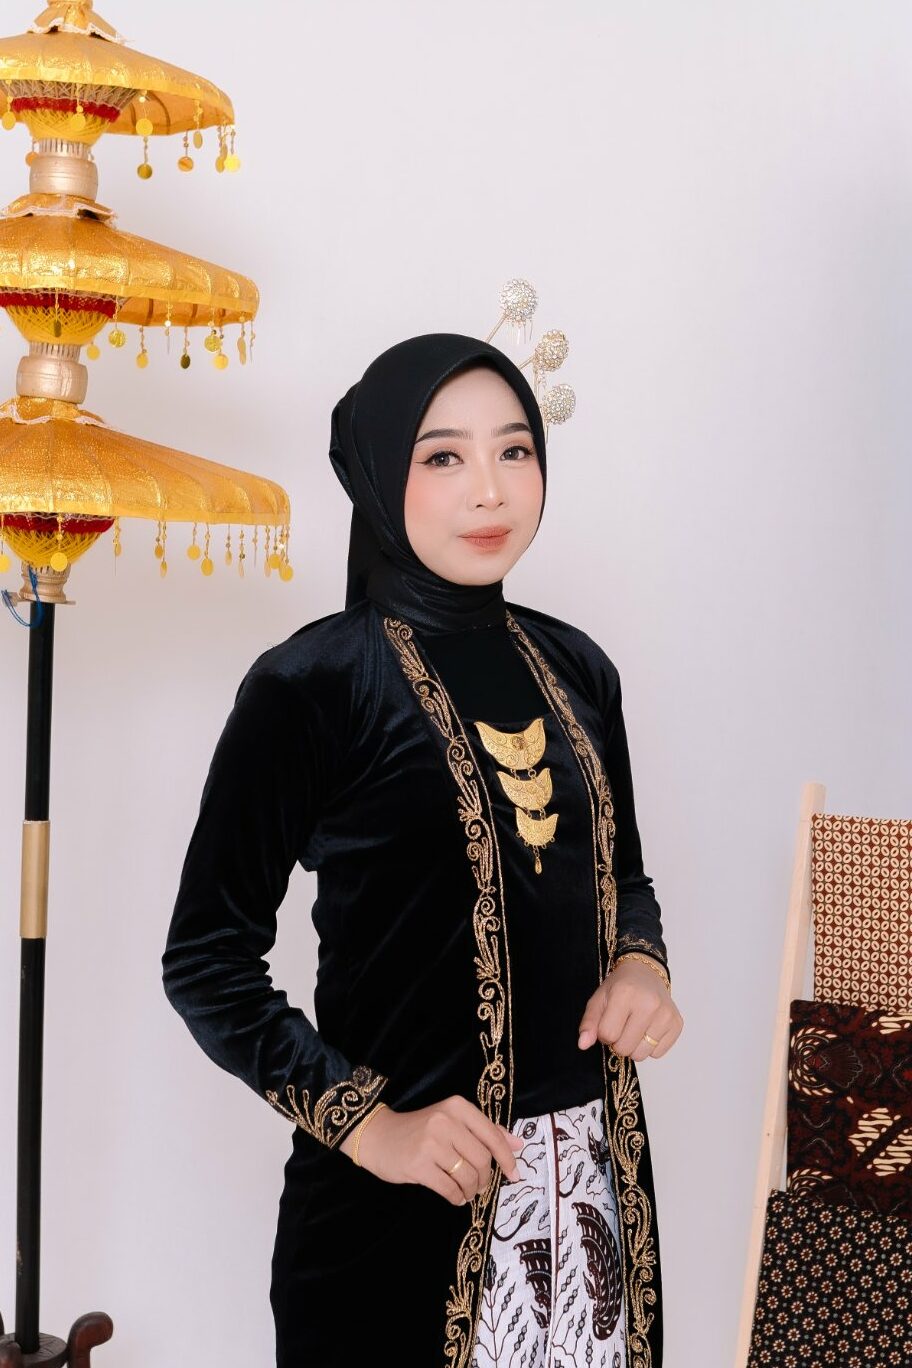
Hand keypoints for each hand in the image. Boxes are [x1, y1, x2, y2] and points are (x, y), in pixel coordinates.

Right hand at [338, 1094, 524, 1205]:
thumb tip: (518, 1144)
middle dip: (485, 1179)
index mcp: (457, 1107)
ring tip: (466, 1192)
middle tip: (479, 1186)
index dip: (507, 1159)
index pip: (492, 1135)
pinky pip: (449, 1188)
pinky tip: (455, 1197)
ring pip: (467, 1176)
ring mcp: (431, 1143)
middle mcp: (445, 1121)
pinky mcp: (418, 1165)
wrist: (378, 1136)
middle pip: (482, 1159)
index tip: (515, 1175)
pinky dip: (457, 1197)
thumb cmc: (420, 1130)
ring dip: (471, 1190)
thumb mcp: (452, 1121)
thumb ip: (485, 1131)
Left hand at [577, 958, 682, 1061]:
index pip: (608, 1034)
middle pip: (624, 1048)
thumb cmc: (620, 986)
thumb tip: (582, 1044)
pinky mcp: (677, 1024)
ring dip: (634, 1046)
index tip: (609, 1021)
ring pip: (641, 1055)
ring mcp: (665, 1014)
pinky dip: (650, 1046)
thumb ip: (589, 1023)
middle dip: (618, 1041)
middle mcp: (649, 1004)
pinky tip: (648, 1028)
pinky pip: (658, 1054)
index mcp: (625, 994)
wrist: (646, 972)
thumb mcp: (599, 999)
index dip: (604, 1033)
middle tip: (622, 1025)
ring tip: (634, 1028)